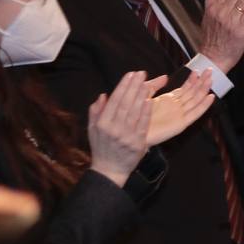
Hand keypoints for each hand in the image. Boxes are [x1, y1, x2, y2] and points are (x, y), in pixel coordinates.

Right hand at [87, 71, 152, 186]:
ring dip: (141, 96)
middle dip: (134, 87)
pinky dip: (146, 113)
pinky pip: (143, 125)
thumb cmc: (101, 147)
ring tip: (147, 83)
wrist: (109, 169)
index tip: (130, 74)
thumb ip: (96, 112)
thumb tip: (103, 95)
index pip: (114, 101)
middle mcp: (113, 129)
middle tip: (142, 73)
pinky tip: (150, 101)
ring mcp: (126, 136)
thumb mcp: (92, 130)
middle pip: (125, 104)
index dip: (123, 86)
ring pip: (135, 112)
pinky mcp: (137, 143)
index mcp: (102, 124)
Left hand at [144, 69, 214, 144]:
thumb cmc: (137, 115)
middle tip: (209, 70)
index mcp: (169, 100)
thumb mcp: (144, 95)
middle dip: (201, 81)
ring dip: (204, 90)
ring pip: (196, 100)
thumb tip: (165, 76)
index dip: (192, 80)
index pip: (186, 88)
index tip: (198, 70)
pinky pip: (195, 114)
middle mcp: (177, 106)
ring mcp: (180, 115)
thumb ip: (154, 85)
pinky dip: (204, 106)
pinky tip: (210, 97)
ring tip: (211, 79)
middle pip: (193, 92)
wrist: (133, 132)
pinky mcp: (181, 124)